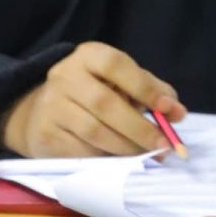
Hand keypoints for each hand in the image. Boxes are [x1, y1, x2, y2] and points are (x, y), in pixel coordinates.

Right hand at [0, 42, 185, 157]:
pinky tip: (119, 160)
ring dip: (126, 147)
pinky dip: (104, 159)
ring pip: (94, 132)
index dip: (145, 87)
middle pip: (105, 104)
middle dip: (139, 127)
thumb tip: (178, 112)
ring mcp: (51, 106)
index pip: (117, 66)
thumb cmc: (92, 92)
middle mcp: (65, 76)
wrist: (37, 111)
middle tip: (163, 145)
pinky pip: (80, 152)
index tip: (170, 109)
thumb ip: (150, 90)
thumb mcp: (118, 80)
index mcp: (88, 55)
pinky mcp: (44, 135)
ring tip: (146, 155)